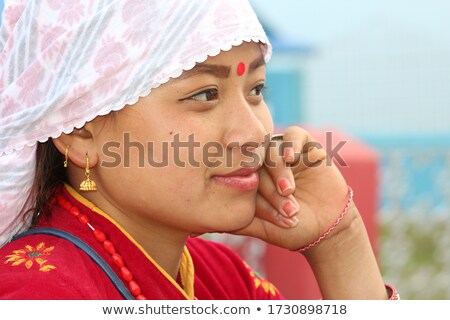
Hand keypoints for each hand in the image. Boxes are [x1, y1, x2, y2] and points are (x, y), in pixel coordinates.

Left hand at [233, 126, 350, 250]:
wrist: (327, 228)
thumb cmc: (292, 229)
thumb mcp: (262, 228)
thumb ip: (238, 222)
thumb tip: (208, 223)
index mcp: (252, 177)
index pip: (243, 175)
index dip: (253, 193)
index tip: (267, 215)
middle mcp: (266, 163)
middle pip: (256, 162)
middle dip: (270, 187)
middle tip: (285, 206)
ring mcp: (285, 153)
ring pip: (272, 149)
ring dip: (279, 171)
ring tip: (289, 190)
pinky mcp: (306, 146)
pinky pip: (295, 134)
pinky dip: (292, 143)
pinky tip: (291, 157)